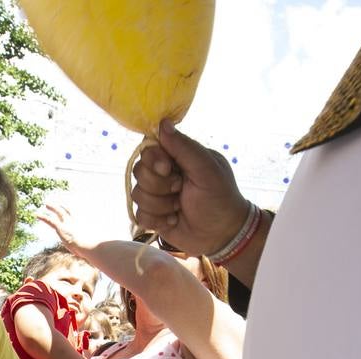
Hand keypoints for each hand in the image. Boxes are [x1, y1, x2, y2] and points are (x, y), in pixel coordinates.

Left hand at [35, 203, 106, 254]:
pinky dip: (43, 217)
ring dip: (52, 208)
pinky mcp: (60, 227)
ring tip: (46, 204)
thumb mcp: (88, 247)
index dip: (67, 211)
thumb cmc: (89, 248)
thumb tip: (93, 254)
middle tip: (52, 205)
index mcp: (78, 226)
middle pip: (65, 211)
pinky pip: (50, 220)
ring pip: (58, 212)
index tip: (63, 207)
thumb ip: (88, 248)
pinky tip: (37, 215)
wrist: (86, 246)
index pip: (72, 216)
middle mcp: (73, 223)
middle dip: (59, 207)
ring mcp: (66, 224)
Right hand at [130, 120, 248, 254]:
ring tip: (179, 208)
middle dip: (160, 186)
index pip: (148, 149)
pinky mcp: (152, 216)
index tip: (168, 169)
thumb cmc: (220, 197)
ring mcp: (156, 195)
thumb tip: (162, 123)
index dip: (153, 160)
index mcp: (175, 157)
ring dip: (161, 205)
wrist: (223, 234)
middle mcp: (162, 174)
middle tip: (180, 190)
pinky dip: (157, 220)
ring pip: (137, 195)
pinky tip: (173, 221)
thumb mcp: (207, 169)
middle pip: (139, 172)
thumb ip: (184, 147)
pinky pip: (139, 215)